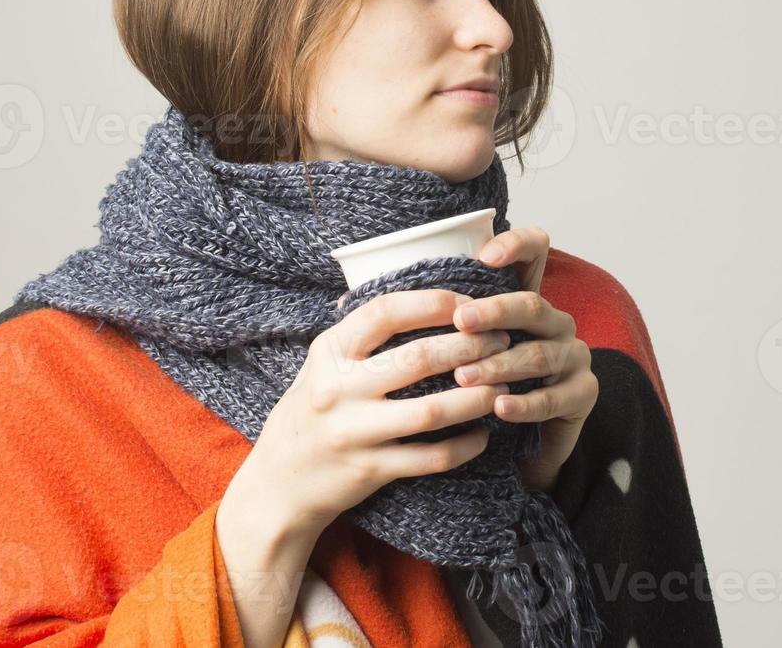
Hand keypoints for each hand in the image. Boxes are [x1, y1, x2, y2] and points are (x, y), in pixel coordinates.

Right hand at [230, 289, 512, 535]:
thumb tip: (426, 297)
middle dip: (470, 347)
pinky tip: (483, 433)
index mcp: (328, 352)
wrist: (279, 484)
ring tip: (502, 385)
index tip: (468, 302)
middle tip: (501, 341)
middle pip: (419, 358)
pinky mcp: (371, 471)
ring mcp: (354, 433)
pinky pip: (431, 458)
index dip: (434, 303)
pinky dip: (464, 445)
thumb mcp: (322, 364)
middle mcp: (338, 390)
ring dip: (476, 397)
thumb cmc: (312, 412)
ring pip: (432, 411)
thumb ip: (361, 335)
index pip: (386, 313)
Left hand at [453, 227, 598, 492]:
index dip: (516, 245)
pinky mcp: (584, 394)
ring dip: (500, 365)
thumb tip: (356, 298)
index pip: (535, 250)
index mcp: (525, 297)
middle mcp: (555, 320)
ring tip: (466, 376)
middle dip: (495, 311)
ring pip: (540, 353)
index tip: (484, 255)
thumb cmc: (477, 388)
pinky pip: (556, 398)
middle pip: (533, 303)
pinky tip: (500, 409)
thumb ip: (430, 321)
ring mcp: (574, 355)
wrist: (520, 446)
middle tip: (461, 320)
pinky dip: (526, 404)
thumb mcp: (455, 349)